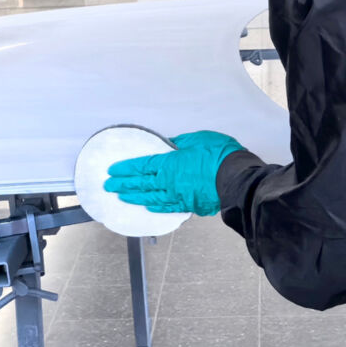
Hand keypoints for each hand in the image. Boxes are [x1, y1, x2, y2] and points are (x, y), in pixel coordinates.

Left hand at [104, 131, 243, 214]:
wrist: (238, 178)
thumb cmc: (219, 156)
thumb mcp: (198, 139)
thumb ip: (180, 142)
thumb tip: (168, 143)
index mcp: (169, 164)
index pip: (141, 166)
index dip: (126, 168)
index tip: (112, 170)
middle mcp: (169, 182)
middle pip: (141, 183)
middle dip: (123, 184)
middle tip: (108, 186)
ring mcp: (178, 196)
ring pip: (151, 197)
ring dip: (134, 197)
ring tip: (121, 197)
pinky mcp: (189, 205)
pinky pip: (168, 207)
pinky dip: (156, 206)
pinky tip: (149, 206)